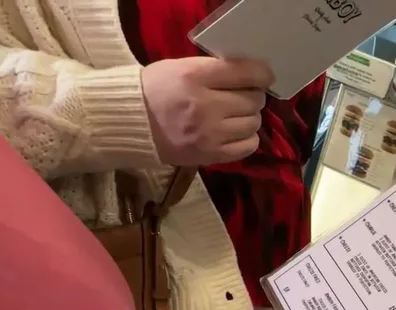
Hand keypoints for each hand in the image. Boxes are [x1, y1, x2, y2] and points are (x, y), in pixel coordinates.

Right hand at [141, 57, 273, 165]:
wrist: (130, 124)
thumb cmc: (156, 90)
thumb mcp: (180, 68)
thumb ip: (214, 70)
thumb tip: (251, 75)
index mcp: (194, 76)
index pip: (244, 72)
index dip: (262, 73)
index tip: (265, 76)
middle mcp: (205, 105)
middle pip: (253, 100)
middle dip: (253, 96)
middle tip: (243, 96)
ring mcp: (209, 133)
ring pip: (253, 122)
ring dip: (250, 117)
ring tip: (236, 114)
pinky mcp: (210, 154)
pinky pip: (248, 146)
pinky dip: (248, 138)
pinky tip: (237, 132)